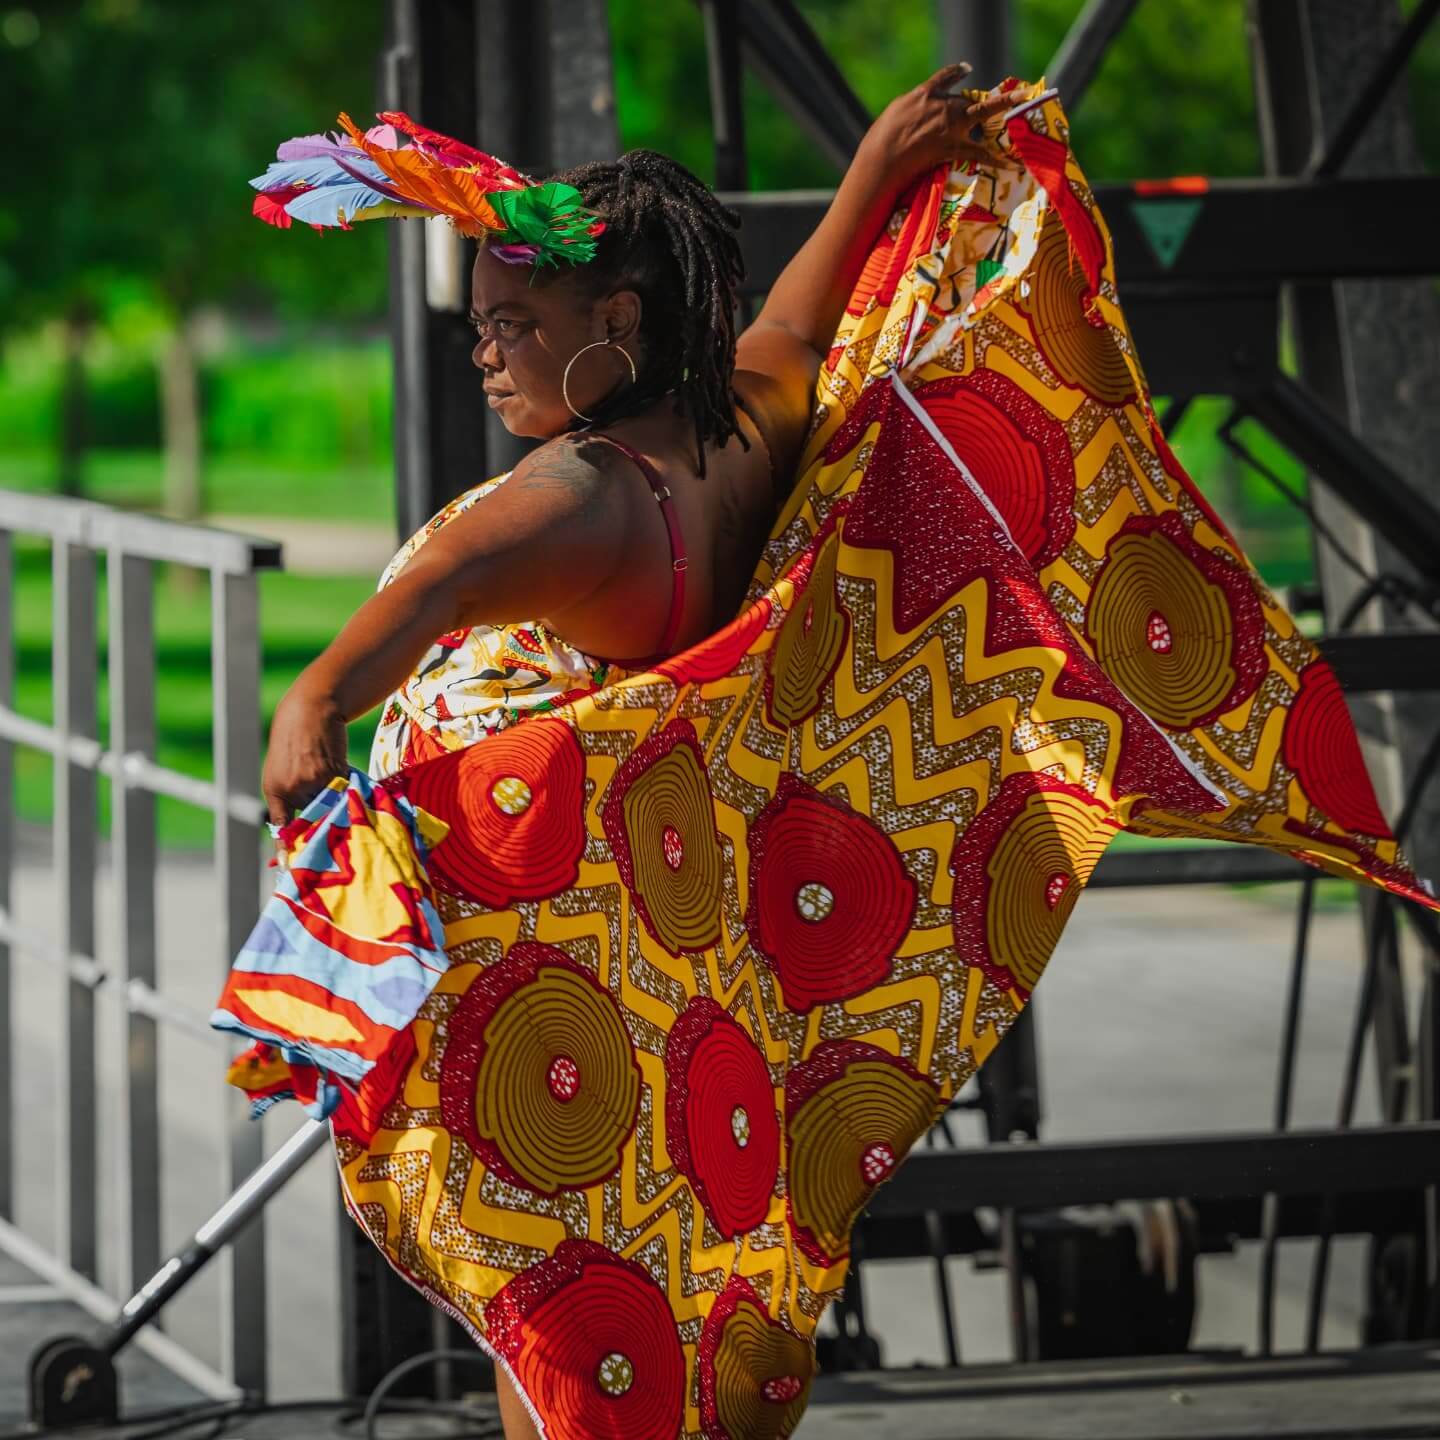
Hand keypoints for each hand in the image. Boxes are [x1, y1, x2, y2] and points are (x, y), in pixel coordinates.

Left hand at [261, 683, 349, 844]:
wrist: (310, 710)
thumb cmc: (295, 738)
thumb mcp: (283, 768)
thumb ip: (292, 794)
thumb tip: (306, 820)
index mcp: (274, 790)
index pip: (282, 828)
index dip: (289, 849)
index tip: (293, 867)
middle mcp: (290, 789)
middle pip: (313, 820)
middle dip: (323, 824)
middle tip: (331, 829)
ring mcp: (311, 782)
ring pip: (332, 807)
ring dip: (339, 803)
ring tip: (338, 792)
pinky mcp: (331, 773)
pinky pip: (344, 793)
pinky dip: (349, 788)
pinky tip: (344, 773)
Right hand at [863, 63, 1018, 178]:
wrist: (883, 157)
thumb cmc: (881, 136)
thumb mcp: (896, 110)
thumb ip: (912, 106)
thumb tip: (918, 110)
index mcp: (925, 93)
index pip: (945, 78)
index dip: (957, 72)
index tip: (966, 69)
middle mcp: (943, 107)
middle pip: (968, 100)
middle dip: (985, 102)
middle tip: (1013, 95)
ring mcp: (950, 128)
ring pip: (982, 115)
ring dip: (1003, 107)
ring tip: (1022, 101)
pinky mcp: (952, 149)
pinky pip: (979, 153)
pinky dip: (996, 158)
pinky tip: (1012, 163)